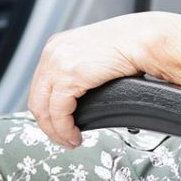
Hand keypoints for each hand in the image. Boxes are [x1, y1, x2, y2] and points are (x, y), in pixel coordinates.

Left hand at [27, 12, 161, 147]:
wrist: (144, 39)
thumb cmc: (130, 45)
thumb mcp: (94, 55)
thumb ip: (79, 70)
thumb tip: (76, 96)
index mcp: (57, 46)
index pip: (40, 86)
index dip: (47, 110)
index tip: (58, 125)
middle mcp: (52, 52)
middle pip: (36, 99)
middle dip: (48, 125)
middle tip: (63, 139)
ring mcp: (57, 63)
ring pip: (43, 109)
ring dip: (55, 131)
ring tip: (70, 141)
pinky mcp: (68, 76)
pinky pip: (58, 113)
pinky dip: (64, 130)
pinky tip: (75, 136)